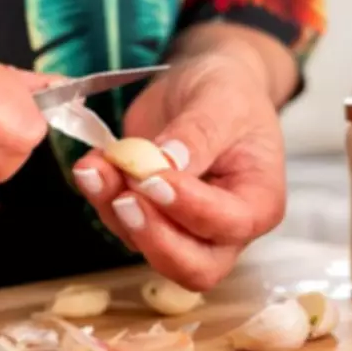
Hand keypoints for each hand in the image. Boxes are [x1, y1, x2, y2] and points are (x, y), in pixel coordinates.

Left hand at [73, 51, 286, 290]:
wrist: (205, 83)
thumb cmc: (228, 93)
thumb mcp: (220, 100)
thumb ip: (198, 133)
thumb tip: (167, 163)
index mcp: (258, 202)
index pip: (227, 225)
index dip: (188, 208)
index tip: (154, 177)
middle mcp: (224, 228)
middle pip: (192, 267)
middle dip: (152, 237)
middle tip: (124, 197)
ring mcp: (182, 227)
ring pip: (145, 246)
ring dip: (114, 211)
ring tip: (95, 168)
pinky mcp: (148, 216)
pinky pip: (120, 223)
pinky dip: (101, 197)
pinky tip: (93, 165)